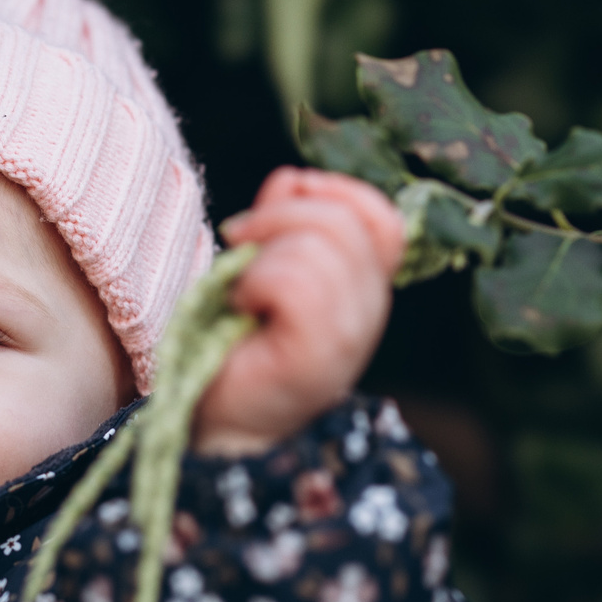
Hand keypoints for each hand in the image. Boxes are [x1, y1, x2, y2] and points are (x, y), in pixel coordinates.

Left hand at [190, 167, 404, 457]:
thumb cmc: (234, 347)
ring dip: (263, 255)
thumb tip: (291, 179)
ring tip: (242, 288)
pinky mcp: (317, 358)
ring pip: (321, 249)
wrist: (216, 423)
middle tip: (240, 242)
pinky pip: (296, 284)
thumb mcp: (261, 268)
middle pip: (345, 224)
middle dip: (280, 217)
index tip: (283, 200)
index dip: (339, 193)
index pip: (385, 221)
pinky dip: (256, 282)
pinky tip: (242, 305)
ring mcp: (348, 338)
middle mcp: (368, 313)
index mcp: (363, 288)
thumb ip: (282, 224)